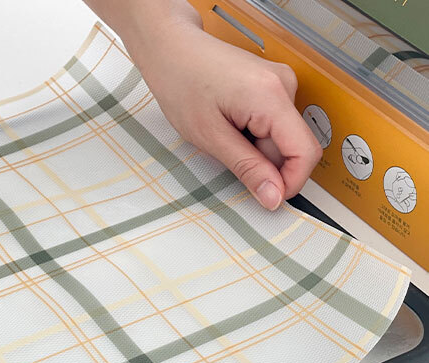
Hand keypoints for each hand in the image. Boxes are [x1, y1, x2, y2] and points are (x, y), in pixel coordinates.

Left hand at [125, 18, 321, 208]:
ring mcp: (281, 84)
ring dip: (256, 149)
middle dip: (265, 164)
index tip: (268, 198)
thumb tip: (274, 196)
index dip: (290, 183)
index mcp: (271, 97)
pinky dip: (253, 136)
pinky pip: (273, 124)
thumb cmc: (181, 83)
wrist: (171, 49)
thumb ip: (247, 168)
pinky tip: (228, 126)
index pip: (306, 152)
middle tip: (226, 158)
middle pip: (293, 146)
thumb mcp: (210, 137)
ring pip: (281, 138)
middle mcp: (284, 86)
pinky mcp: (272, 86)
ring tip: (222, 136)